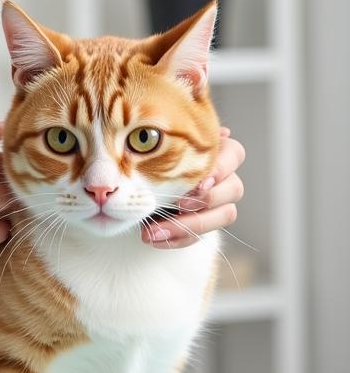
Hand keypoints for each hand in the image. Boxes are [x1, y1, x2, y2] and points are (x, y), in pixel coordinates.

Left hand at [141, 127, 245, 247]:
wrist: (138, 181)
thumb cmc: (153, 156)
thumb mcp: (159, 148)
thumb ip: (174, 143)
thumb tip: (206, 134)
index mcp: (218, 151)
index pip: (235, 154)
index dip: (220, 168)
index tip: (199, 181)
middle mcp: (225, 177)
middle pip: (235, 188)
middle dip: (208, 198)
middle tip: (180, 203)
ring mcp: (218, 202)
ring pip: (225, 215)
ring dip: (190, 225)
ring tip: (155, 229)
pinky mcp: (204, 223)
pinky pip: (200, 236)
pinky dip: (176, 239)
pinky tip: (152, 237)